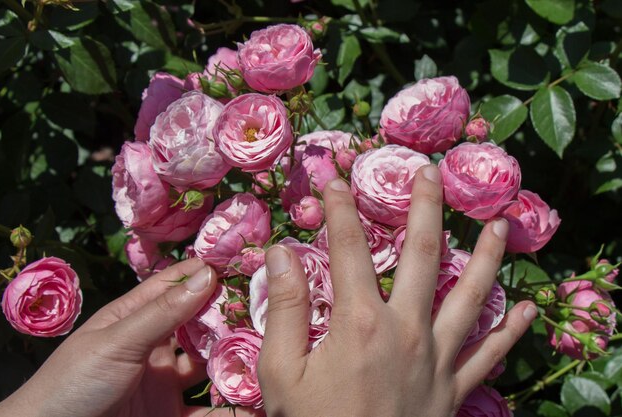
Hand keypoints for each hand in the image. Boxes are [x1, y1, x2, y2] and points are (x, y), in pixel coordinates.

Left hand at [0, 258, 262, 416]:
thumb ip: (163, 312)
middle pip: (199, 323)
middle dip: (230, 315)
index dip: (207, 272)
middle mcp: (155, 345)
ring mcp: (164, 381)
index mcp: (135, 318)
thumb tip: (207, 274)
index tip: (245, 263)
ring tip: (268, 347)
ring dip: (234, 357)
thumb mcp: (117, 342)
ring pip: (209, 364)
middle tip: (267, 305)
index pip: (177, 286)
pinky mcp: (171, 414)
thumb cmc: (72, 384)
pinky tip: (255, 398)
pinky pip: (208, 410)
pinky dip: (231, 407)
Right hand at [257, 164, 536, 416]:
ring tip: (499, 226)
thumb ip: (284, 309)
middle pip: (420, 254)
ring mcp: (436, 357)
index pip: (348, 248)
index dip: (339, 209)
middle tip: (430, 173)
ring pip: (470, 296)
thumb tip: (281, 254)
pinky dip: (511, 331)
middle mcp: (406, 329)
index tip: (334, 179)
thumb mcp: (281, 372)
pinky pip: (490, 355)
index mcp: (359, 322)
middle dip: (425, 208)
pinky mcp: (454, 388)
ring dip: (486, 257)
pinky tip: (529, 309)